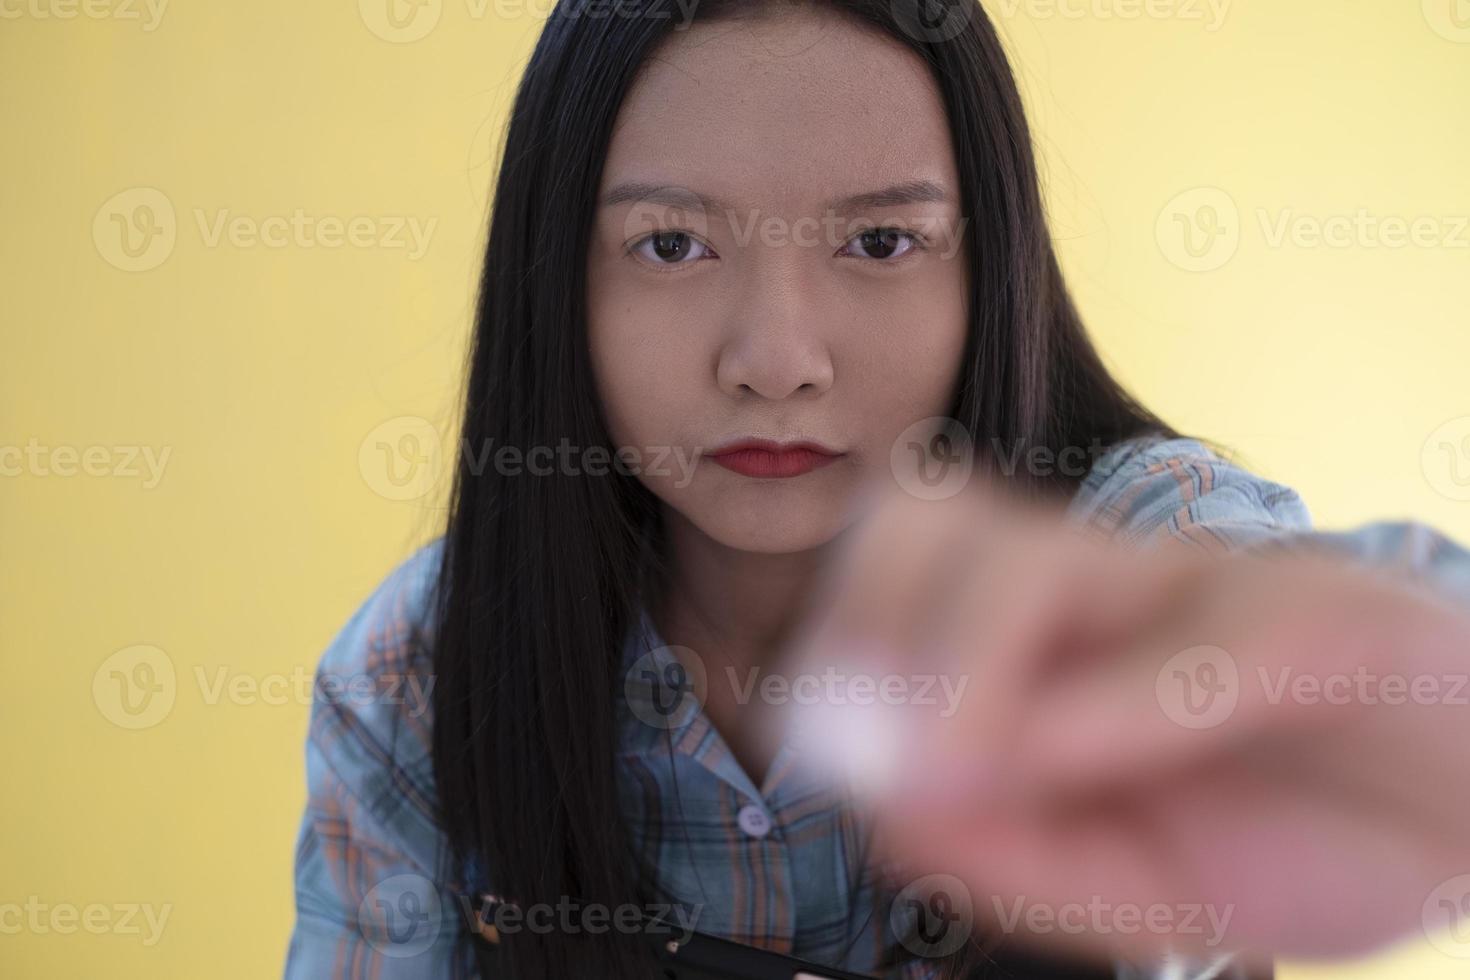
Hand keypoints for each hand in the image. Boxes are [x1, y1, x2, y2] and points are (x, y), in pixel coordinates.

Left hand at [785, 480, 1469, 965]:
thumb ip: (1010, 859)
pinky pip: (1193, 639)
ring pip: (1029, 558)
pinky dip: (1110, 709)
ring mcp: (1206, 585)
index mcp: (1056, 632)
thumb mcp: (1131, 888)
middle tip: (879, 742)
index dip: (835, 645)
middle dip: (871, 626)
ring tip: (970, 767)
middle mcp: (1111, 584)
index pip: (896, 567)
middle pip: (929, 521)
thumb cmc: (1300, 838)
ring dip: (966, 659)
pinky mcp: (1317, 614)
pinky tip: (1077, 761)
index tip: (819, 750)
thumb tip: (884, 814)